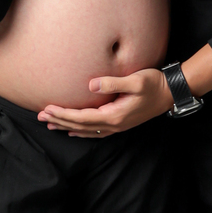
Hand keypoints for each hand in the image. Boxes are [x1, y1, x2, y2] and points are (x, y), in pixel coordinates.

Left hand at [38, 68, 173, 137]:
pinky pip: (96, 132)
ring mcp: (118, 126)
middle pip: (80, 126)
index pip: (82, 117)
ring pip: (87, 130)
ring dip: (67, 127)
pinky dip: (82, 132)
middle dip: (60, 121)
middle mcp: (114, 124)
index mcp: (114, 115)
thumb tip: (92, 85)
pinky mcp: (121, 123)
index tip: (47, 109)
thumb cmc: (154, 84)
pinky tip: (74, 132)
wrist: (171, 93)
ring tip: (51, 125)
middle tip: (40, 117)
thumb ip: (113, 83)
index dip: (63, 114)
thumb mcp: (135, 80)